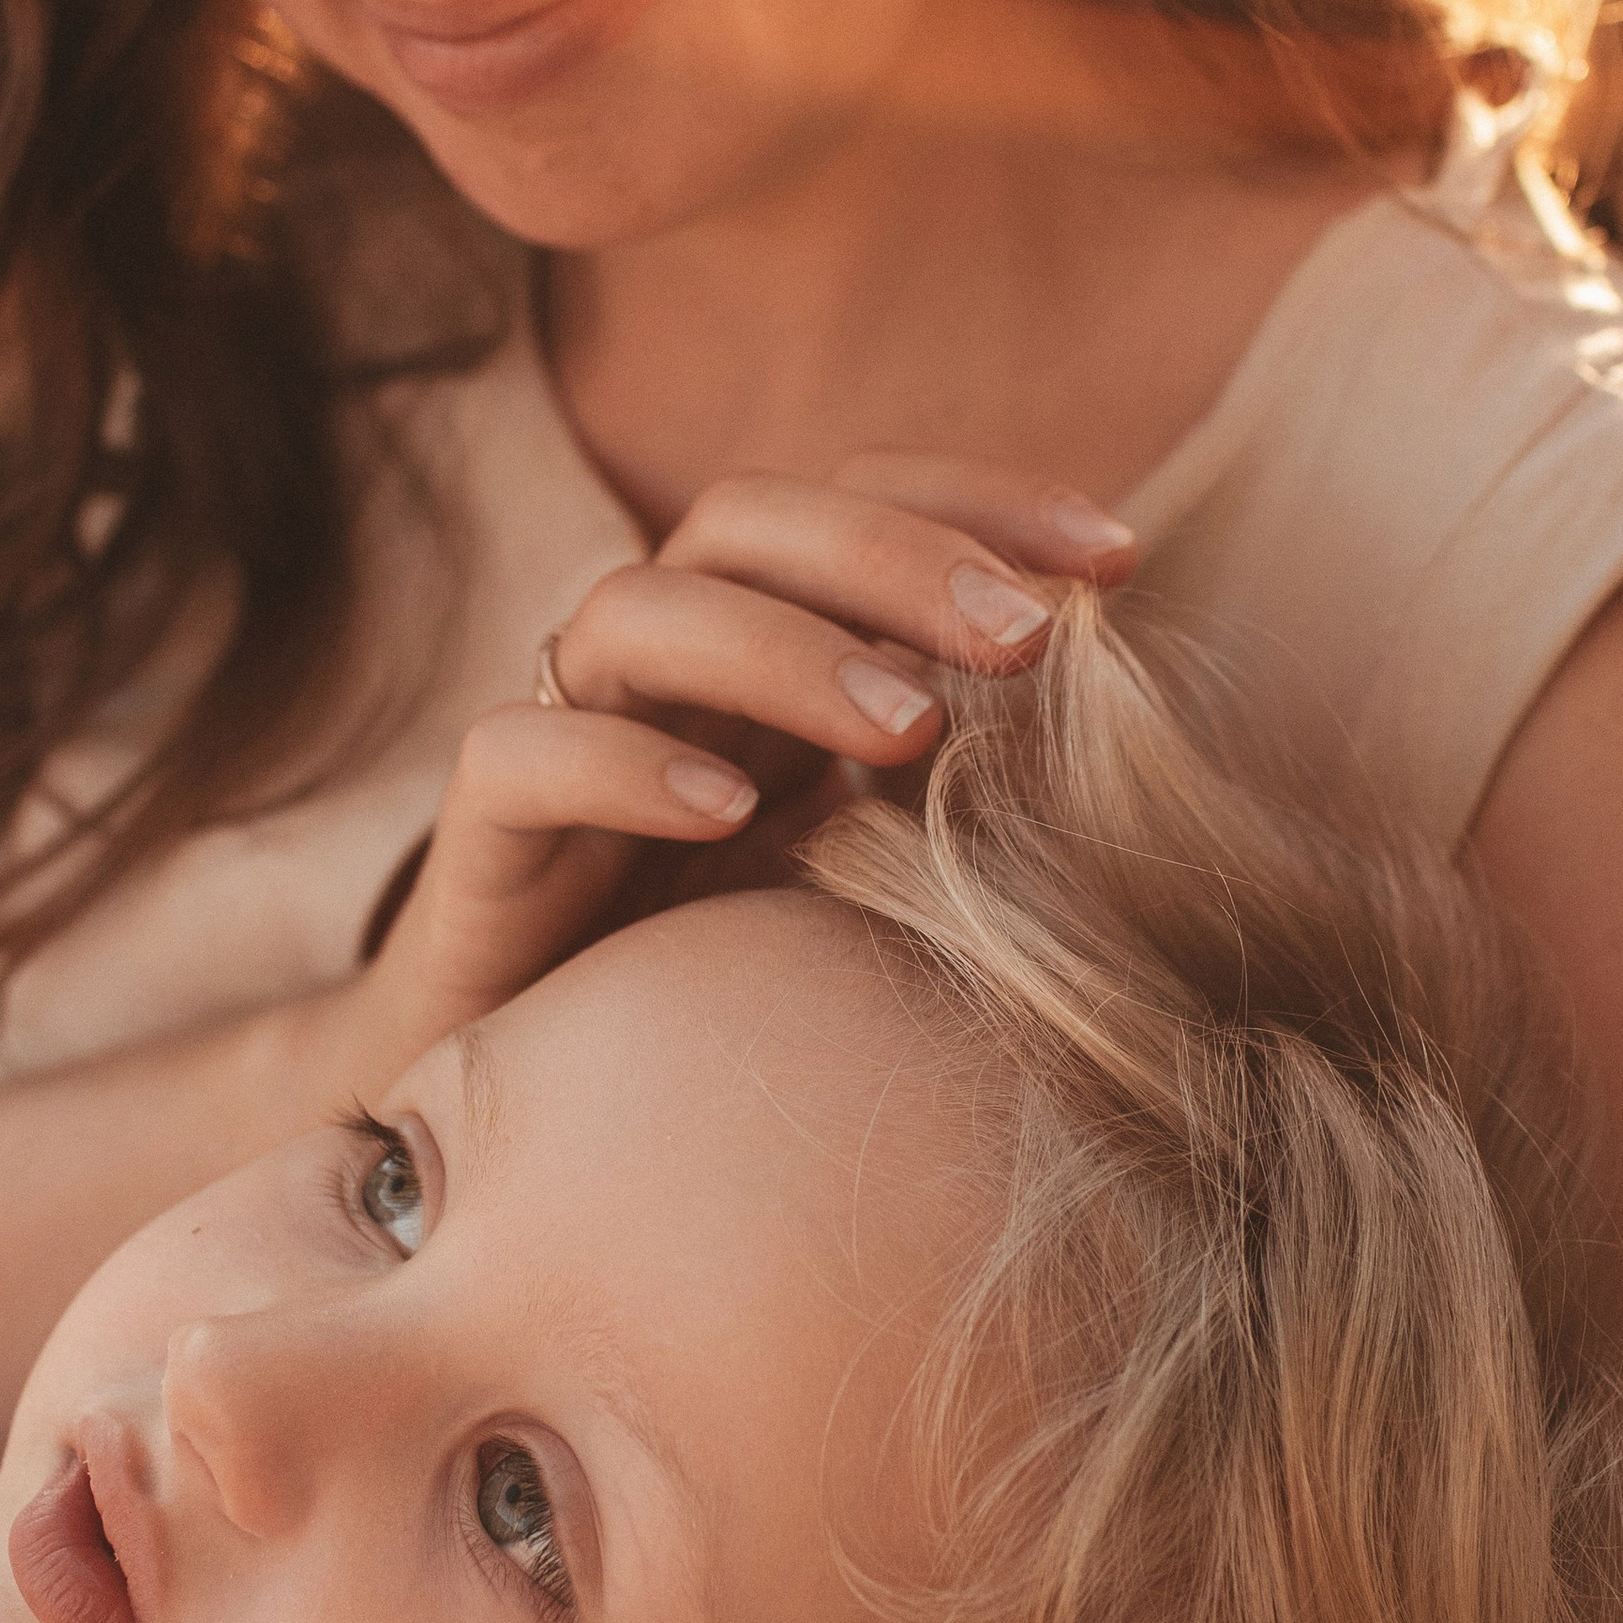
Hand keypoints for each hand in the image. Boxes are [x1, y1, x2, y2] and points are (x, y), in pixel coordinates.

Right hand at [353, 453, 1137, 1076]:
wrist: (538, 1121)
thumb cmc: (735, 983)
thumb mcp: (879, 873)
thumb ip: (972, 794)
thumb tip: (1139, 747)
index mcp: (763, 644)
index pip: (861, 501)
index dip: (985, 503)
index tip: (1122, 560)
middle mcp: (660, 664)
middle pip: (747, 518)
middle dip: (895, 557)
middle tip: (1025, 637)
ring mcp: (563, 733)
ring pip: (636, 611)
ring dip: (782, 649)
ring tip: (907, 730)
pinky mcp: (482, 839)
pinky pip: (522, 755)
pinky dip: (624, 764)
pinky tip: (730, 814)